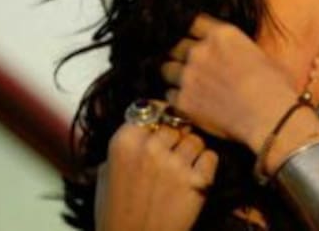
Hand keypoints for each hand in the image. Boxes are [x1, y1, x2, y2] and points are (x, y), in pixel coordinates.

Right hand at [96, 122, 216, 230]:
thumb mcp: (107, 172)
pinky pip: (210, 157)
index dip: (162, 113)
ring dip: (192, 151)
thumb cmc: (116, 210)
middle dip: (177, 137)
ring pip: (196, 139)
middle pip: (177, 124)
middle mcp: (150, 148)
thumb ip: (126, 143)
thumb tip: (144, 120)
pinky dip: (205, 166)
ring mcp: (175, 164)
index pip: (151, 108)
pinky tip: (193, 179)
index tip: (167, 119)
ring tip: (181, 170)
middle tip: (172, 156)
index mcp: (124, 142)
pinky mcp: (196, 181)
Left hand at [161, 14, 298, 150]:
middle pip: (175, 46)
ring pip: (167, 69)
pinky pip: (169, 95)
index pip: (192, 22)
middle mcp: (200, 51)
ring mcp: (188, 75)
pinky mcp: (183, 100)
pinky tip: (190, 103)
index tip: (193, 39)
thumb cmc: (275, 86)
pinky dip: (177, 98)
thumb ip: (238, 48)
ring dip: (175, 75)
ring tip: (187, 85)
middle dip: (180, 54)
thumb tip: (234, 54)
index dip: (191, 31)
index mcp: (222, 34)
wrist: (269, 115)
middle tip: (190, 65)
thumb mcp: (261, 55)